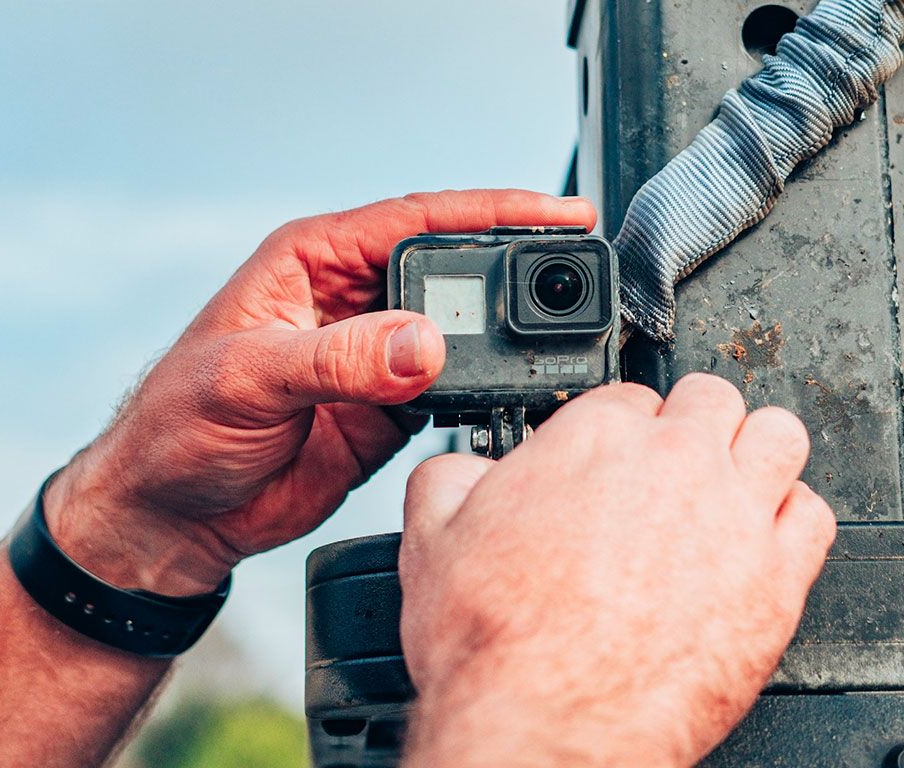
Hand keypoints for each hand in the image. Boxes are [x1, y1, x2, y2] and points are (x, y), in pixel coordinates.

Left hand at [43, 189, 595, 594]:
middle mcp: (351, 300)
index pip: (417, 220)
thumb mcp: (248, 377)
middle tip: (572, 277)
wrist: (175, 512)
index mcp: (314, 261)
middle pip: (451, 270)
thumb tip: (424, 345)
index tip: (558, 213)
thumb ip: (336, 360)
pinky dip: (485, 390)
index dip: (492, 212)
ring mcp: (374, 356)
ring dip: (503, 336)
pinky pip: (451, 391)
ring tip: (557, 336)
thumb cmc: (179, 424)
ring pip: (458, 331)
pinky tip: (514, 390)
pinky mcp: (388, 409)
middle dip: (511, 270)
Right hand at [399, 374, 835, 767]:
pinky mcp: (774, 577)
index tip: (608, 462)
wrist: (544, 722)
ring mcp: (731, 513)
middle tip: (665, 466)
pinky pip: (811, 514)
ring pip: (775, 434)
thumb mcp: (431, 536)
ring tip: (725, 484)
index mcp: (593, 438)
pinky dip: (788, 516)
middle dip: (685, 424)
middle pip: (708, 399)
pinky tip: (756, 539)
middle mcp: (671, 460)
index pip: (626, 395)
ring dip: (750, 451)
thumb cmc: (495, 640)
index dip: (614, 430)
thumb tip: (464, 469)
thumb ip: (448, 476)